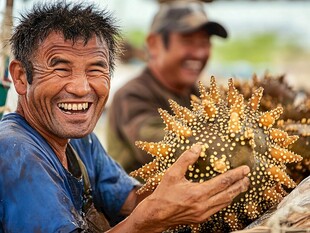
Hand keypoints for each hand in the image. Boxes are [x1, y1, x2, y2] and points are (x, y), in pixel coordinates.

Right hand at [130, 143, 249, 231]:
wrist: (156, 215)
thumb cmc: (163, 193)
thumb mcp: (172, 173)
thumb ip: (186, 159)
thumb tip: (198, 147)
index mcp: (198, 193)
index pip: (223, 182)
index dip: (236, 175)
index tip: (245, 169)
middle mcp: (203, 205)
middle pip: (228, 194)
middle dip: (240, 185)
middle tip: (248, 177)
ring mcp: (203, 214)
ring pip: (225, 203)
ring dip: (235, 193)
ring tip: (242, 185)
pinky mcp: (201, 218)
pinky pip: (218, 209)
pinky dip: (225, 200)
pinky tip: (227, 196)